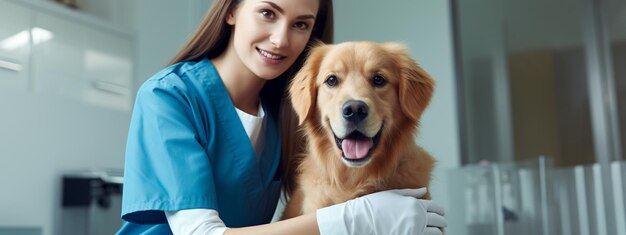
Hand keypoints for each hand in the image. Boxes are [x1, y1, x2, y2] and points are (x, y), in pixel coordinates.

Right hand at [316, 188, 446, 234]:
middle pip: (439, 221)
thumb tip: (424, 190)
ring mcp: (414, 231)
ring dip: (436, 233)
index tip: (440, 215)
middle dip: (441, 222)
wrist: (360, 221)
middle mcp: (417, 218)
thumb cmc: (373, 206)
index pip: (436, 208)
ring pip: (436, 234)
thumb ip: (410, 193)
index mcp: (415, 204)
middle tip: (440, 224)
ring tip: (433, 232)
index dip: (440, 212)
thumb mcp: (392, 195)